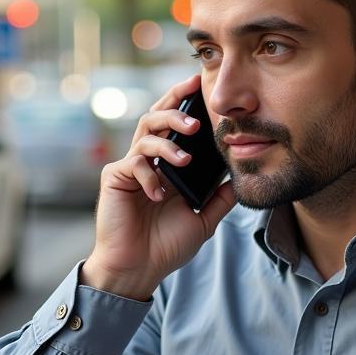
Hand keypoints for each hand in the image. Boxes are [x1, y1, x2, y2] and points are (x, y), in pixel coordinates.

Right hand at [81, 73, 235, 300]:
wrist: (139, 268)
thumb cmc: (165, 245)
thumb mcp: (203, 219)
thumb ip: (220, 198)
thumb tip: (241, 178)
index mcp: (167, 165)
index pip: (175, 125)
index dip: (184, 103)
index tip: (200, 85)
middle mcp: (148, 161)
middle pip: (156, 117)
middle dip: (175, 107)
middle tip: (197, 118)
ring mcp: (130, 167)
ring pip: (145, 133)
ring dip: (167, 140)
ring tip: (185, 157)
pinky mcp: (114, 178)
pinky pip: (133, 164)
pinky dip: (150, 176)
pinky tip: (159, 195)